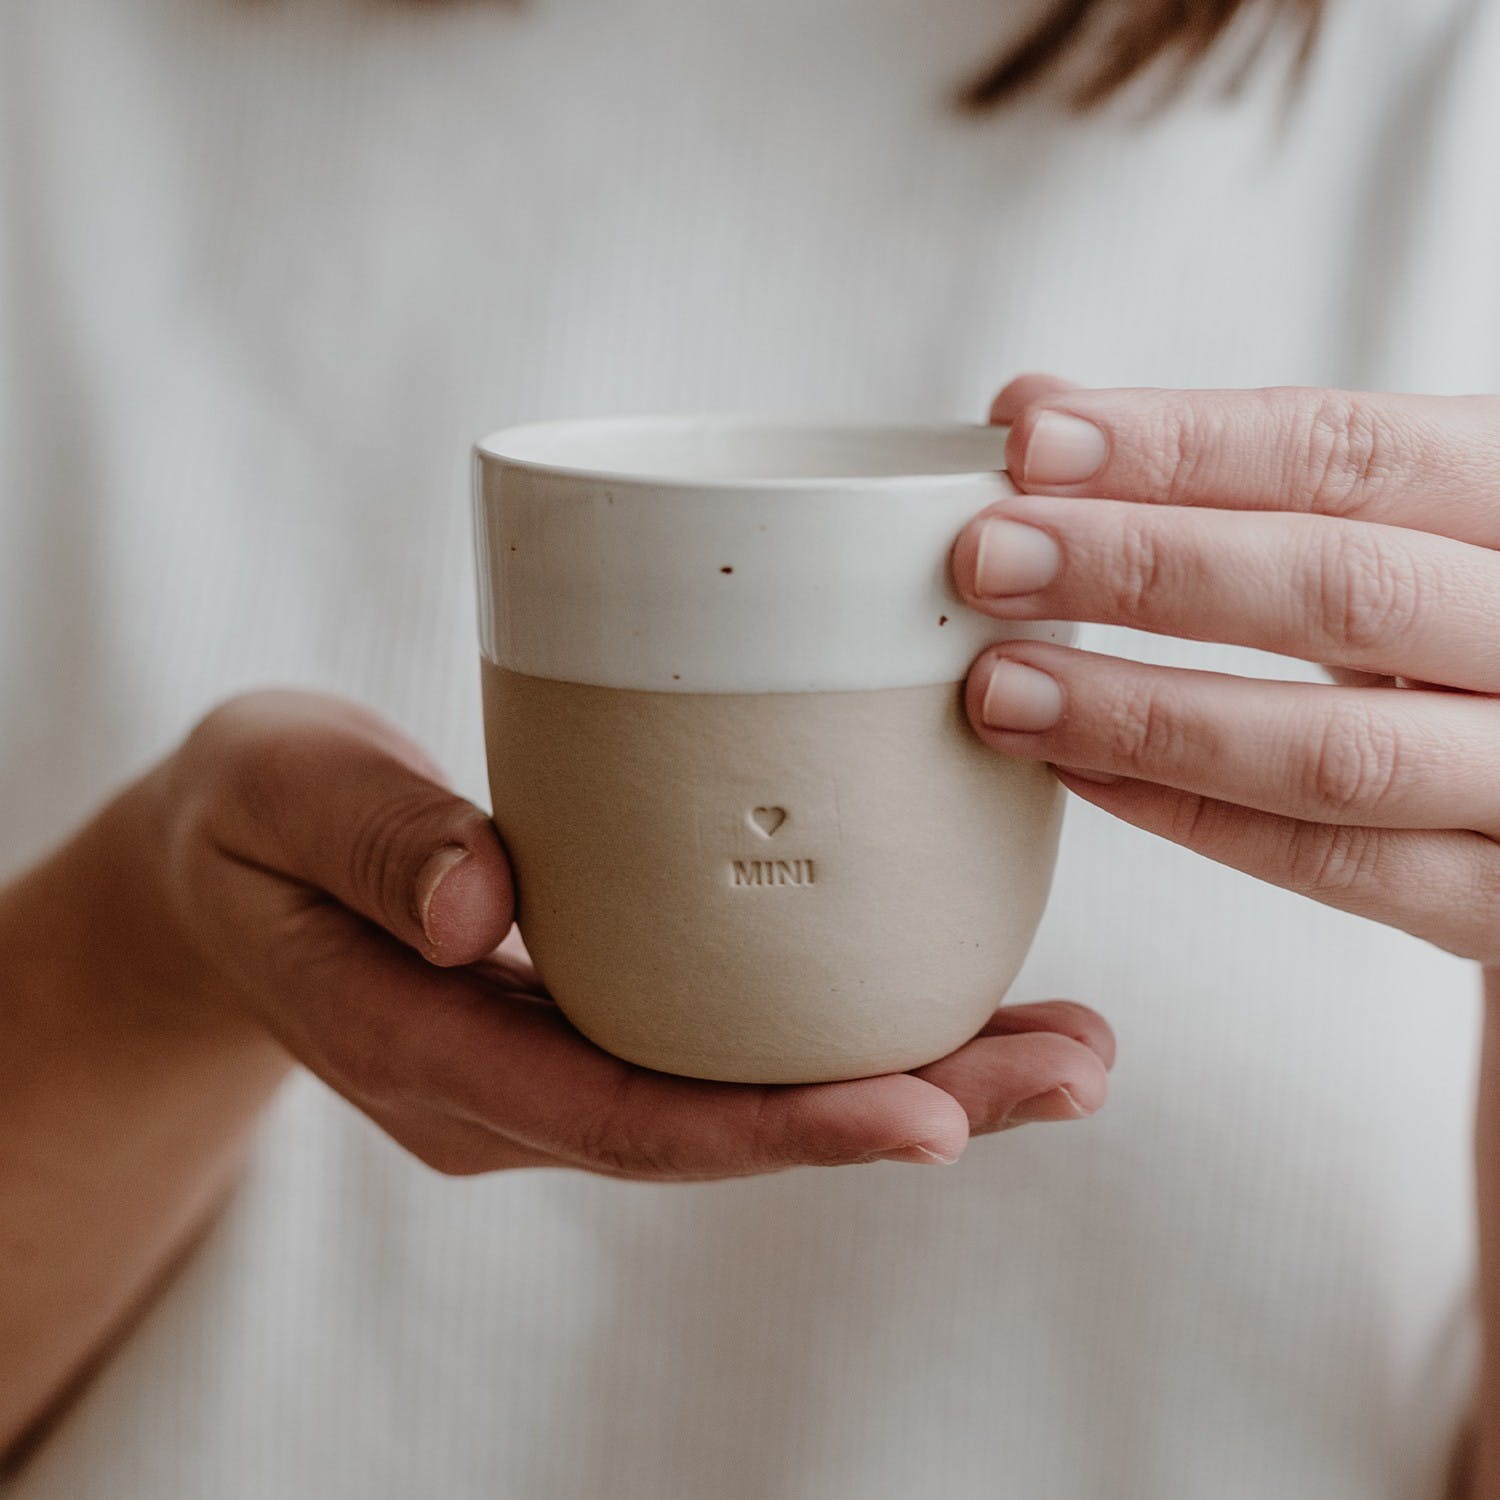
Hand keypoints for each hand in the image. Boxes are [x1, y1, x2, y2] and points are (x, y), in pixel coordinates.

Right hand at [125, 691, 1112, 1179]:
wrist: (230, 871)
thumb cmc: (252, 820)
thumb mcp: (277, 793)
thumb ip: (369, 837)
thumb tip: (483, 903)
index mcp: (429, 1054)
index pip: (625, 1116)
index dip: (778, 1126)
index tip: (928, 1113)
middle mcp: (513, 1092)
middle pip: (726, 1128)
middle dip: (906, 1113)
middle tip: (1070, 1072)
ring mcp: (557, 1066)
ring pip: (748, 1095)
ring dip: (912, 1080)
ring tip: (1064, 1048)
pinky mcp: (593, 1018)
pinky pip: (732, 1043)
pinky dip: (847, 1030)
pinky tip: (956, 998)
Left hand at [951, 374, 1499, 964]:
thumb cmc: (1461, 633)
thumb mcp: (1392, 527)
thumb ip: (1227, 473)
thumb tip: (1039, 412)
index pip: (1354, 454)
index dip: (1185, 446)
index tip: (1036, 444)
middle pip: (1347, 588)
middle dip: (1145, 569)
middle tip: (991, 562)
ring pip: (1334, 749)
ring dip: (1142, 715)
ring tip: (1002, 689)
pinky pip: (1338, 865)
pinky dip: (1192, 815)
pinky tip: (1080, 770)